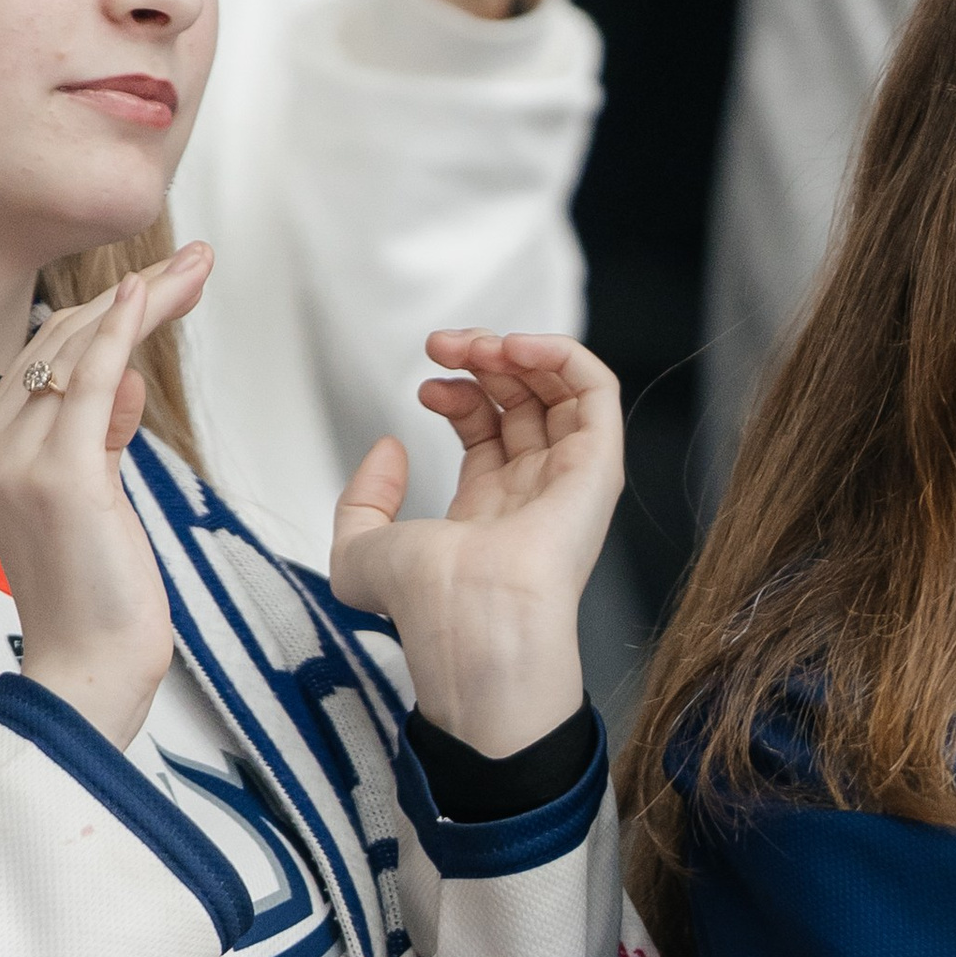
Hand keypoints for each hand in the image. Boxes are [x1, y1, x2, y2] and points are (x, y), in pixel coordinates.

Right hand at [0, 248, 213, 747]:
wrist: (91, 666)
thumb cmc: (99, 593)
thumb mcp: (95, 496)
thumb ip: (97, 434)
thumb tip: (120, 379)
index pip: (47, 357)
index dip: (110, 313)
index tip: (165, 282)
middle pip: (63, 343)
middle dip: (136, 297)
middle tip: (198, 261)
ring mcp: (14, 458)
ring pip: (81, 353)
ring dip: (147, 303)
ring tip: (199, 268)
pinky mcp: (57, 474)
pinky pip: (89, 380)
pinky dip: (123, 331)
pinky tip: (150, 294)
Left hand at [329, 332, 622, 757]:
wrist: (466, 613)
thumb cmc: (421, 599)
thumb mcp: (358, 550)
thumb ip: (362, 498)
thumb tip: (389, 448)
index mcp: (489, 511)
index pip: (488, 429)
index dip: (458, 392)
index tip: (424, 384)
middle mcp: (533, 493)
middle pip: (524, 402)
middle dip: (483, 359)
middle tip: (444, 347)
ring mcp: (568, 478)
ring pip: (563, 391)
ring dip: (520, 350)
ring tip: (480, 344)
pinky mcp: (596, 464)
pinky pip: (597, 393)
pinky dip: (562, 355)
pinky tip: (517, 347)